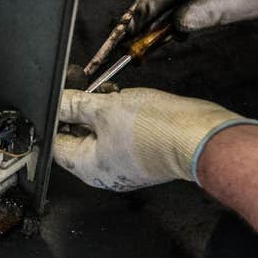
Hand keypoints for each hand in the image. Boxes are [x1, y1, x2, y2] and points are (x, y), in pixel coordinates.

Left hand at [54, 88, 257, 190]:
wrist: (202, 136)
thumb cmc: (157, 130)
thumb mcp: (105, 109)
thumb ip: (75, 104)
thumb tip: (56, 102)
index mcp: (88, 167)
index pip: (56, 143)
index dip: (55, 118)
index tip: (57, 97)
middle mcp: (104, 171)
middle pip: (78, 137)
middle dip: (78, 109)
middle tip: (81, 86)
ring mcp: (125, 164)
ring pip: (101, 132)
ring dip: (99, 109)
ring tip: (107, 90)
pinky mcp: (143, 154)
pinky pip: (121, 134)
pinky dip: (118, 115)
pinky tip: (123, 98)